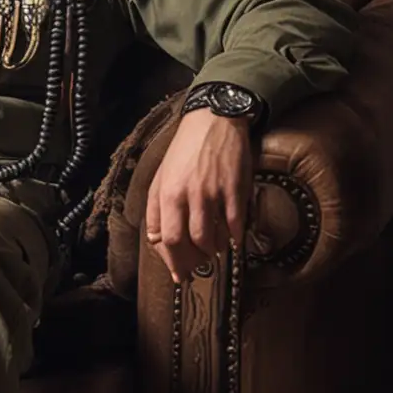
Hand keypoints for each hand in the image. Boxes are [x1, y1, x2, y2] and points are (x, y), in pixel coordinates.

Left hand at [144, 109, 253, 284]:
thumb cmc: (185, 150)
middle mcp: (186, 195)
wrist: (214, 120)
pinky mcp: (235, 190)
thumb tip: (157, 239)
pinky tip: (233, 240)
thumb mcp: (162, 175)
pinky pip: (234, 226)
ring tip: (215, 250)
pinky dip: (234, 239)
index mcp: (165, 193)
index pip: (164, 239)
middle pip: (185, 243)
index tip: (179, 272)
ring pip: (210, 239)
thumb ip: (157, 207)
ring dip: (213, 251)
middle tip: (198, 267)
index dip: (172, 261)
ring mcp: (212, 193)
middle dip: (191, 261)